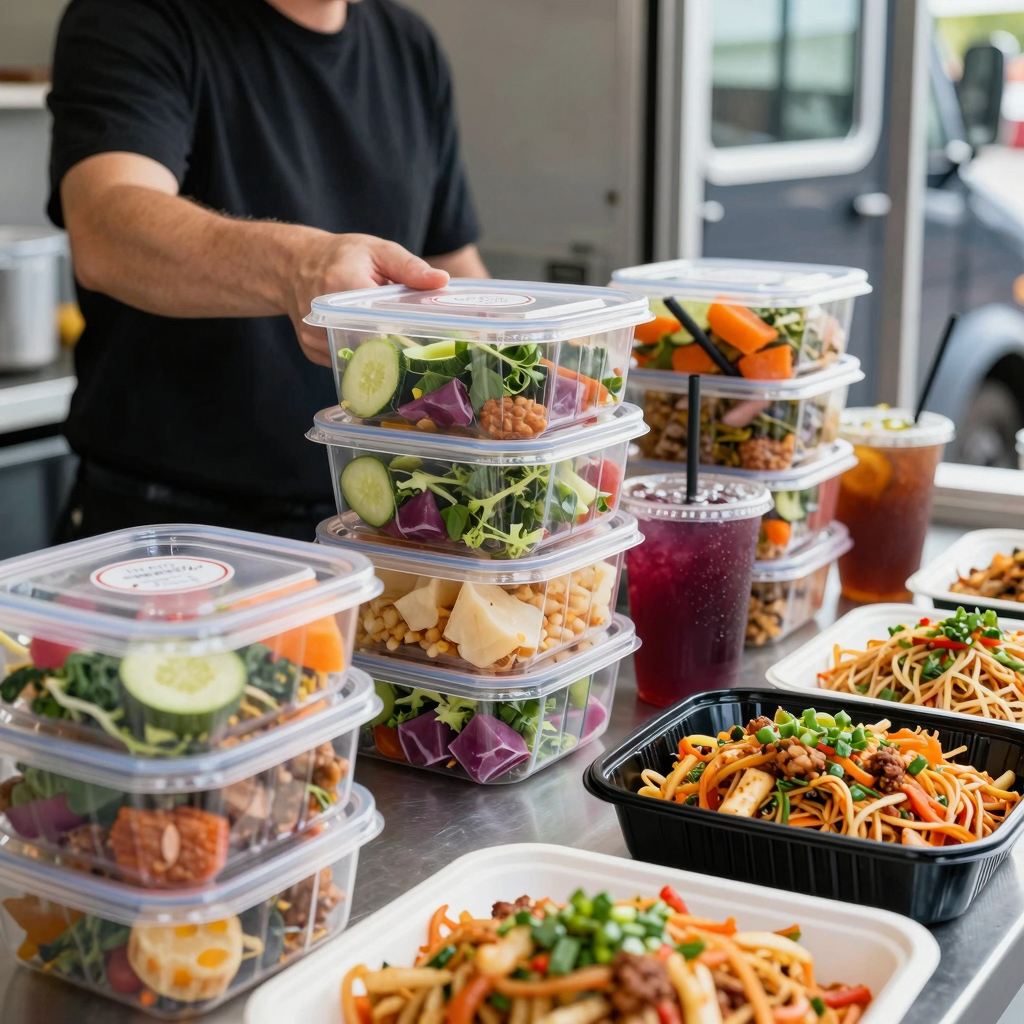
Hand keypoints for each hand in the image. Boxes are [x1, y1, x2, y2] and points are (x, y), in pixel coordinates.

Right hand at [286, 231, 449, 365]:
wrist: (294, 264)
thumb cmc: (343, 255)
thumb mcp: (378, 251)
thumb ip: (409, 267)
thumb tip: (441, 281)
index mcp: (342, 285)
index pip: (379, 321)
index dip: (401, 332)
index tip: (420, 338)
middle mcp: (323, 314)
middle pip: (368, 346)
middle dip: (392, 347)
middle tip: (411, 344)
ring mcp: (314, 335)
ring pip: (356, 359)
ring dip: (375, 354)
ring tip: (387, 339)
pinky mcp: (311, 348)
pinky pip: (343, 361)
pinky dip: (358, 356)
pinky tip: (365, 341)